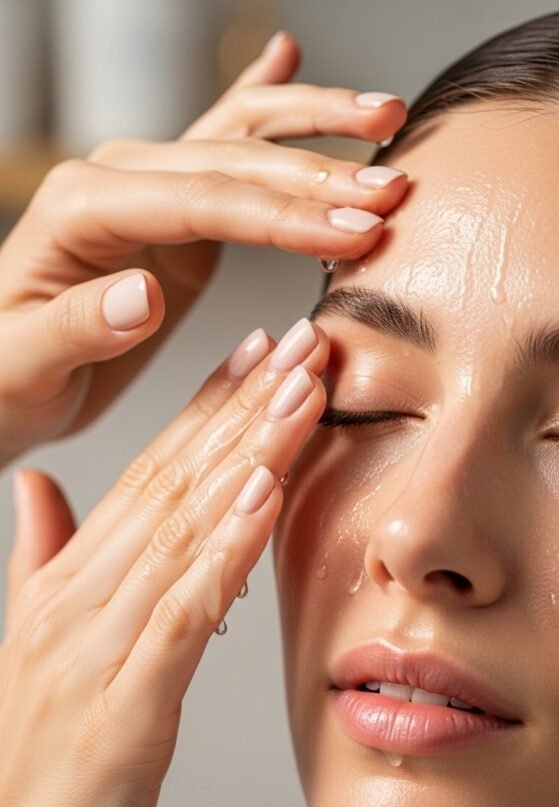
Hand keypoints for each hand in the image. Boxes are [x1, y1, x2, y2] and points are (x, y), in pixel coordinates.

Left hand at [0, 30, 407, 463]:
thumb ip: (77, 327)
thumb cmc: (5, 376)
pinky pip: (220, 143)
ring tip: (387, 119)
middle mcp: (115, 181)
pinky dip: (260, 100)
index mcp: (80, 209)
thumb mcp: (22, 365)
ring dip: (314, 128)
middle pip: (233, 160)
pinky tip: (287, 56)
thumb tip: (141, 292)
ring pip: (239, 136)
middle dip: (319, 173)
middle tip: (394, 192)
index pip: (201, 199)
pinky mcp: (167, 211)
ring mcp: (145, 190)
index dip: (282, 213)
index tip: (351, 229)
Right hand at [0, 317, 327, 806]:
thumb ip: (44, 567)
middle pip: (171, 486)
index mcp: (67, 592)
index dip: (204, 412)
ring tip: (298, 392)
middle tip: (298, 344)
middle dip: (240, 409)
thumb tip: (44, 492)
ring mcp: (95, 653)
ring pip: (180, 532)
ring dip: (246, 455)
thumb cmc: (31, 785)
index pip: (146, 480)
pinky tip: (261, 496)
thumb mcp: (38, 659)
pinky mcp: (121, 711)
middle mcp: (77, 606)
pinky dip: (222, 549)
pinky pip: (179, 613)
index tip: (256, 356)